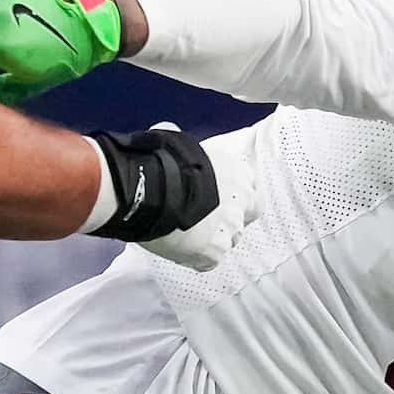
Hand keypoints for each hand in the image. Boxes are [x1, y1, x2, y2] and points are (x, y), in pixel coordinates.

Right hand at [90, 125, 245, 267]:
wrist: (144, 187)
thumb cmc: (157, 160)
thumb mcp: (178, 142)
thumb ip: (188, 151)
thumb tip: (169, 133)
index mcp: (238, 171)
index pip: (248, 189)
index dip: (232, 197)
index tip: (216, 200)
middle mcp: (242, 200)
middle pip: (243, 218)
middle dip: (227, 221)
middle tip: (203, 222)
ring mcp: (230, 229)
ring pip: (226, 241)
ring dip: (210, 239)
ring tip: (183, 233)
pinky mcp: (214, 252)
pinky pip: (207, 260)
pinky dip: (194, 257)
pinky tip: (177, 246)